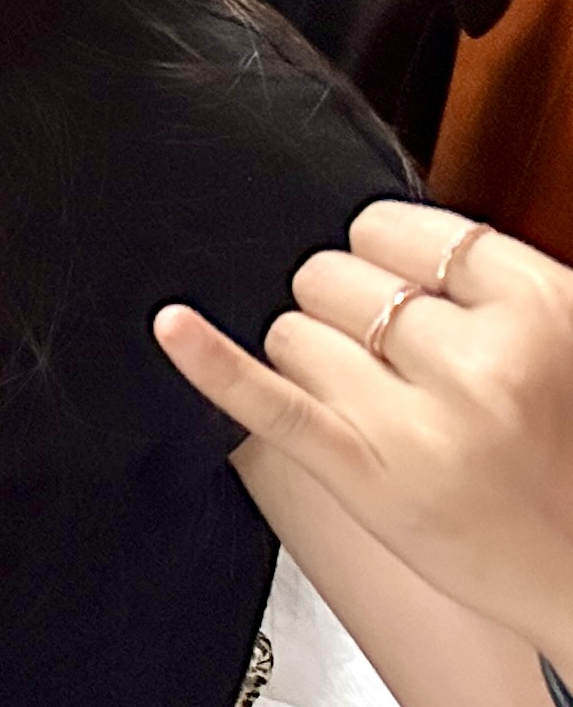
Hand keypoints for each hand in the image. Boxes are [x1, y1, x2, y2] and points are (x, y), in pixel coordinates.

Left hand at [156, 201, 572, 659]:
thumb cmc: (568, 455)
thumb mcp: (564, 341)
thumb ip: (484, 283)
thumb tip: (382, 241)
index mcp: (539, 307)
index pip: (392, 229)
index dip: (387, 260)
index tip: (409, 292)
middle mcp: (480, 360)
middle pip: (330, 277)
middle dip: (349, 315)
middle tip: (405, 370)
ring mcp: (420, 422)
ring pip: (293, 332)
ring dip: (317, 363)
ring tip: (388, 410)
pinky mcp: (367, 478)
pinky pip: (271, 402)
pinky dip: (213, 363)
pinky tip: (173, 326)